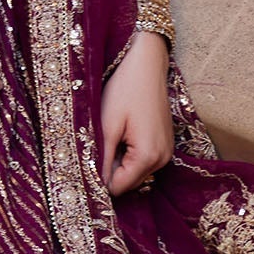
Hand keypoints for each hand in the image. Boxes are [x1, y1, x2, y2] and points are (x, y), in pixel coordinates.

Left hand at [100, 30, 173, 195]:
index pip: (118, 188)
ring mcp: (166, 152)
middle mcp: (161, 159)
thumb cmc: (125, 90)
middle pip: (127, 183)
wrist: (147, 65)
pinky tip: (122, 134)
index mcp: (147, 156)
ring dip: (118, 162)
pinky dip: (128, 155)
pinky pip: (142, 161)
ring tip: (110, 137)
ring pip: (134, 173)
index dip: (99, 180)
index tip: (87, 164)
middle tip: (97, 145)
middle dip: (109, 171)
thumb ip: (102, 159)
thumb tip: (95, 185)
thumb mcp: (106, 125)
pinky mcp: (165, 145)